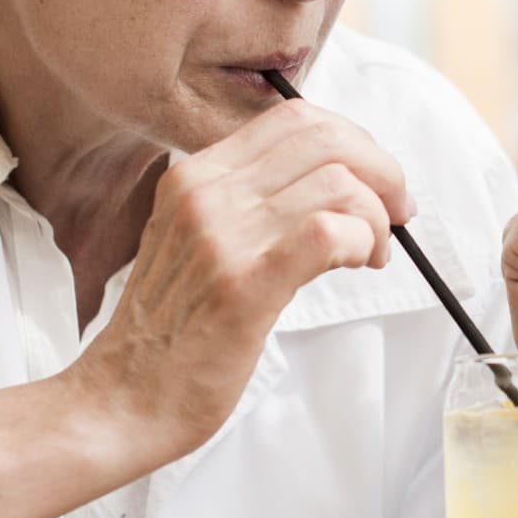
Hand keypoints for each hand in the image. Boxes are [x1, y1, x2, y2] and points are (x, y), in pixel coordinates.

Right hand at [66, 98, 411, 462]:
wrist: (121, 400)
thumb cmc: (169, 332)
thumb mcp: (193, 241)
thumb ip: (247, 203)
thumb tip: (336, 182)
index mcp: (193, 176)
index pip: (294, 118)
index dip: (353, 142)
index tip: (374, 181)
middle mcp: (204, 193)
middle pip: (325, 138)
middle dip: (382, 171)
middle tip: (396, 213)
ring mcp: (221, 235)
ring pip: (338, 183)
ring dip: (377, 217)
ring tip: (372, 254)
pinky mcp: (244, 284)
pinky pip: (330, 232)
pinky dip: (363, 241)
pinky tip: (359, 264)